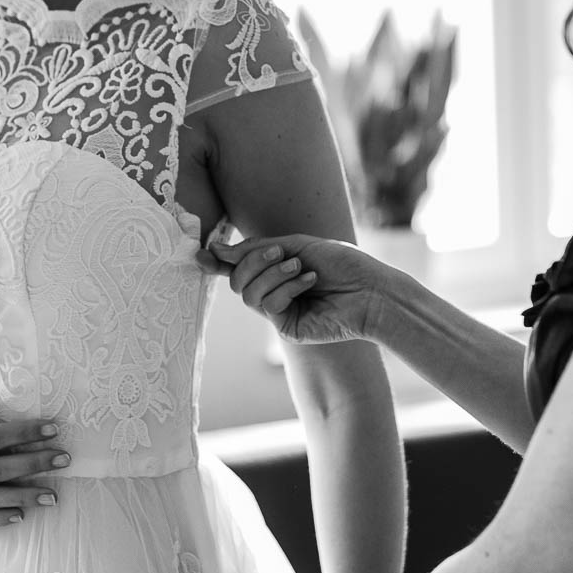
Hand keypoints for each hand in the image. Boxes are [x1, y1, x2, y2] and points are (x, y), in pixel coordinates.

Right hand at [207, 235, 389, 345]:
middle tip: (281, 253)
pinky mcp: (288, 328)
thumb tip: (216, 251)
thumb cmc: (343, 263)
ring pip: (247, 294)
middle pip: (236, 281)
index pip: (238, 269)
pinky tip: (309, 282)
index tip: (201, 254)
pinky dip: (286, 287)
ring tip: (300, 267)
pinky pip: (267, 304)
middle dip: (254, 262)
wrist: (372, 288)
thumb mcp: (297, 244)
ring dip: (272, 274)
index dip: (217, 263)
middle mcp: (273, 292)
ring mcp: (279, 312)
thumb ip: (256, 249)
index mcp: (275, 271)